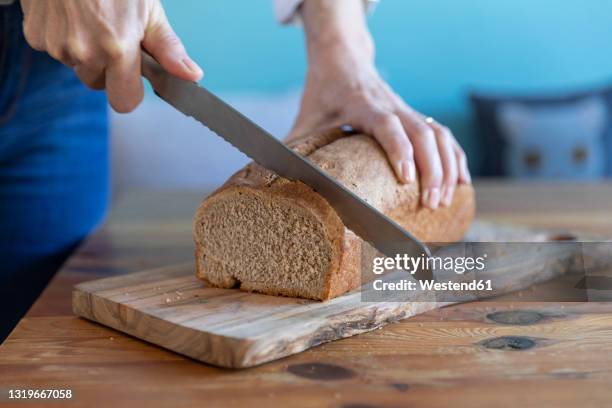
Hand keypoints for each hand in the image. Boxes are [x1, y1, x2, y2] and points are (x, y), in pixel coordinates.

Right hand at [20, 0, 202, 112]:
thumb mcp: (149, 9)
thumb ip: (168, 48)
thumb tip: (192, 76)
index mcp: (117, 50)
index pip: (125, 102)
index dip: (131, 90)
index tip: (134, 76)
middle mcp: (85, 53)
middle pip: (99, 84)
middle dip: (107, 69)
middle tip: (112, 35)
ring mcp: (57, 46)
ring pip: (77, 66)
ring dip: (85, 51)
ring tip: (91, 18)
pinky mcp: (36, 36)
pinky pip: (55, 50)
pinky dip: (63, 37)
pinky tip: (70, 14)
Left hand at [292, 0, 470, 208]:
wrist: (344, 58)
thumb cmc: (324, 90)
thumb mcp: (307, 115)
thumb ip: (296, 145)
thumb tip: (278, 178)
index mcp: (363, 104)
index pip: (388, 125)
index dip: (399, 150)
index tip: (407, 178)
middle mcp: (391, 106)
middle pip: (422, 134)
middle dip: (431, 170)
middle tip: (429, 204)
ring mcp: (407, 110)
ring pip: (438, 136)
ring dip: (447, 167)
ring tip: (444, 200)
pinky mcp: (416, 116)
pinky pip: (444, 136)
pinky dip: (457, 158)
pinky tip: (461, 182)